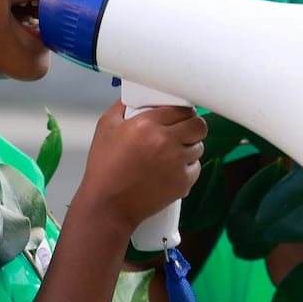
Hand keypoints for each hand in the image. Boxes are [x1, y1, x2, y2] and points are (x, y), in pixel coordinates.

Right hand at [76, 102, 206, 231]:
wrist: (108, 206)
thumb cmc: (104, 169)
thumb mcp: (106, 127)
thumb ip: (124, 106)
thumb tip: (137, 96)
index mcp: (147, 124)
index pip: (181, 108)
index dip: (181, 111)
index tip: (178, 115)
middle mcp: (166, 142)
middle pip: (198, 125)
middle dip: (191, 125)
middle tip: (182, 130)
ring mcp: (177, 163)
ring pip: (199, 146)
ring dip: (189, 146)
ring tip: (171, 152)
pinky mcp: (183, 182)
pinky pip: (196, 167)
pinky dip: (187, 167)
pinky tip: (171, 169)